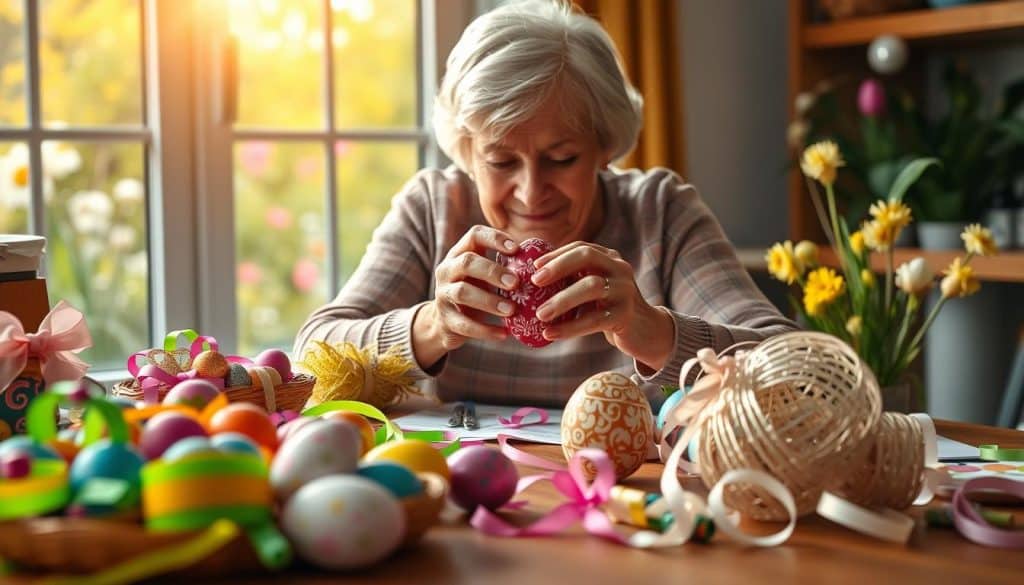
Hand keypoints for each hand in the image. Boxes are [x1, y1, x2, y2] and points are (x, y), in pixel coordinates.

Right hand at [412, 226, 519, 366]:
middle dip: (493, 271)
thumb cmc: (477, 292)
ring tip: (512, 310)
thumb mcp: (486, 275)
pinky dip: (486, 330)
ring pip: (463, 293)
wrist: (447, 323)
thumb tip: (547, 261)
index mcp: (460, 253)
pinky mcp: (445, 320)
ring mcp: (443, 295)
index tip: (517, 248)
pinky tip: (504, 334)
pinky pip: (465, 325)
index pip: (474, 235)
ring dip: (489, 301)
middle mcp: (447, 270)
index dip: (495, 238)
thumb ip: (507, 266)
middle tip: (516, 283)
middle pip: (467, 262)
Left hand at [530, 241, 674, 369]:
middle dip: (558, 267)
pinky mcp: (625, 315)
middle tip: (534, 281)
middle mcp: (619, 269)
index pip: (581, 247)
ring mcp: (624, 290)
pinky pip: (594, 320)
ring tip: (540, 314)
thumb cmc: (607, 308)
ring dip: (562, 300)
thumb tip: (529, 279)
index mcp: (609, 258)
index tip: (533, 267)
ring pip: (591, 287)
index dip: (556, 255)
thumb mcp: (593, 288)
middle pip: (587, 257)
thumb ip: (572, 280)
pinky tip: (550, 334)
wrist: (642, 331)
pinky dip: (570, 328)